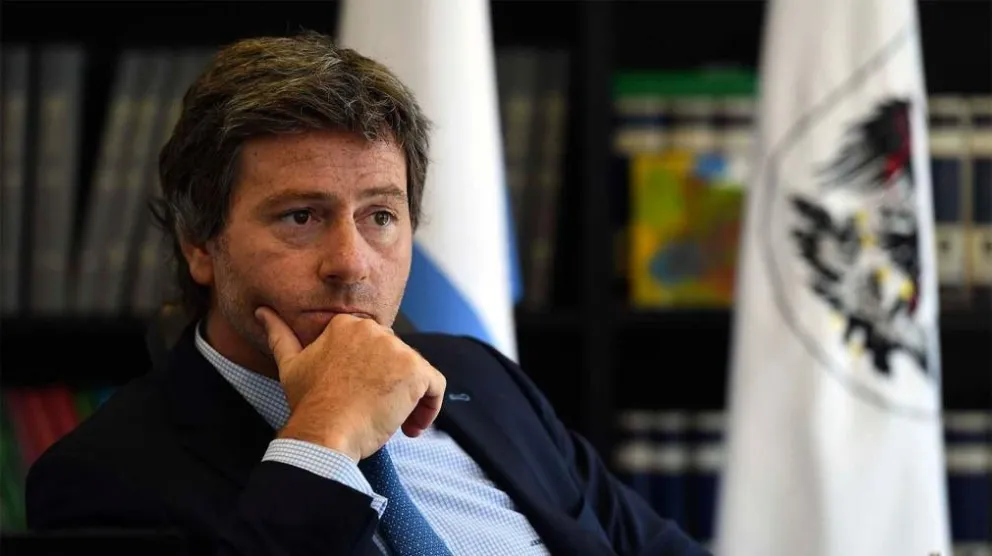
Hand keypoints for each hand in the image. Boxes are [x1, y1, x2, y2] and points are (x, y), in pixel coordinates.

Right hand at [255, 307, 446, 461]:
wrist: (324, 432)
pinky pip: (436, 387)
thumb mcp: (290, 365)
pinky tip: (411, 427)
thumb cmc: (308, 404)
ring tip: (393, 425)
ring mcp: (397, 350)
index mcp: (348, 325)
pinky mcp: (415, 371)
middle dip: (391, 387)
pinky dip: (430, 408)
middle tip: (375, 414)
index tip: (362, 397)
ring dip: (409, 401)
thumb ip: (280, 334)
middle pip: (397, 359)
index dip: (373, 375)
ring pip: (417, 374)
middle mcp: (375, 330)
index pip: (375, 348)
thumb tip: (263, 312)